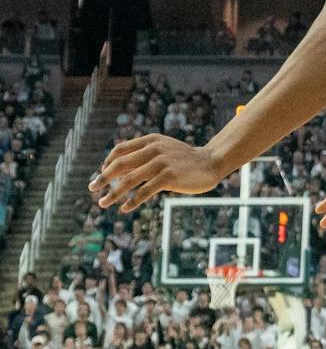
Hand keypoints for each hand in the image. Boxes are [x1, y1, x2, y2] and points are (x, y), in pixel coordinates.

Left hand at [89, 134, 220, 211]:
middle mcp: (154, 149)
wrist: (210, 162)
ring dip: (113, 193)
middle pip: (120, 164)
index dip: (107, 162)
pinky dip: (132, 201)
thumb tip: (116, 168)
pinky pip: (144, 191)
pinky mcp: (168, 177)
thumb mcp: (163, 150)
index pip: (121, 149)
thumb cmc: (183, 159)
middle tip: (92, 188)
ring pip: (129, 180)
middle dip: (103, 178)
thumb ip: (142, 156)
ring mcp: (161, 163)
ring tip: (103, 203)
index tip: (101, 175)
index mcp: (151, 140)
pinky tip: (125, 208)